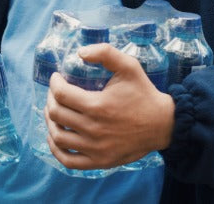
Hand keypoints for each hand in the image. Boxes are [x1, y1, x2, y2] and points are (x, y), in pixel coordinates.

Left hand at [46, 43, 174, 169]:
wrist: (163, 124)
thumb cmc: (144, 93)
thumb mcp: (129, 66)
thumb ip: (106, 53)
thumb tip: (80, 52)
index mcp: (98, 105)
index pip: (61, 94)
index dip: (54, 83)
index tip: (56, 78)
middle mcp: (94, 129)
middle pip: (56, 114)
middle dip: (50, 100)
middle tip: (55, 93)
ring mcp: (95, 148)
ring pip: (58, 137)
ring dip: (50, 123)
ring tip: (53, 112)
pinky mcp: (100, 161)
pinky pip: (68, 160)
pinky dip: (56, 150)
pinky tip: (56, 138)